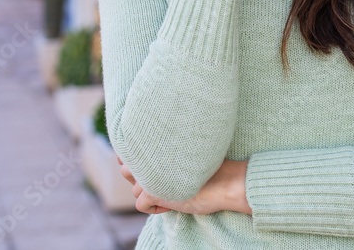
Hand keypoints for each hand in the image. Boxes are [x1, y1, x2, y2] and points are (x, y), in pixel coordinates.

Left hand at [116, 155, 250, 215]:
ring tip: (171, 192)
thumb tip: (137, 162)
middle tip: (162, 182)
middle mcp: (149, 158)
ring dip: (149, 194)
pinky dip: (155, 209)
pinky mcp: (152, 192)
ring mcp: (149, 175)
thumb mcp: (181, 157)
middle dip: (140, 179)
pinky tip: (172, 204)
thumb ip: (162, 156)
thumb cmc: (209, 168)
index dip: (134, 161)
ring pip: (135, 190)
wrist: (226, 180)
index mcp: (157, 145)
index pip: (129, 152)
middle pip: (126, 170)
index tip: (151, 168)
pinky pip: (141, 205)